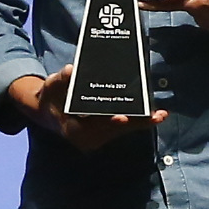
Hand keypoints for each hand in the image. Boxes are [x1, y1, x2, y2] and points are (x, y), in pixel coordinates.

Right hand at [8, 65, 164, 155]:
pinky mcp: (104, 133)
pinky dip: (138, 121)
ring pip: (122, 130)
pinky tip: (154, 116)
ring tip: (160, 115)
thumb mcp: (50, 87)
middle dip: (135, 122)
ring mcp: (97, 137)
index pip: (93, 127)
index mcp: (72, 129)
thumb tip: (71, 70)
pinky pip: (123, 127)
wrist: (48, 111)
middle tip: (155, 116)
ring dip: (141, 122)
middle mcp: (87, 138)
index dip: (108, 122)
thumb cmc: (50, 98)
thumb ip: (60, 80)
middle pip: (115, 129)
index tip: (121, 118)